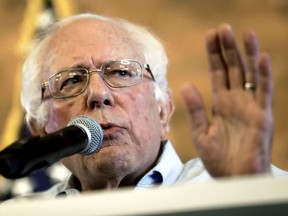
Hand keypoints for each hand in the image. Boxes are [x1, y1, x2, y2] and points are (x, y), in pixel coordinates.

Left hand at [181, 24, 272, 176]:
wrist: (233, 178)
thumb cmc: (218, 158)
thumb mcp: (201, 132)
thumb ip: (195, 108)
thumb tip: (186, 84)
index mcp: (220, 103)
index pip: (217, 72)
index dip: (214, 54)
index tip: (210, 35)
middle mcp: (236, 101)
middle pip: (232, 69)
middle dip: (228, 48)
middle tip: (223, 28)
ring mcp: (250, 106)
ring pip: (249, 74)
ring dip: (247, 54)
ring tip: (243, 33)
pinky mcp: (263, 116)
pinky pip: (264, 92)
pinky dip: (263, 75)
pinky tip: (261, 58)